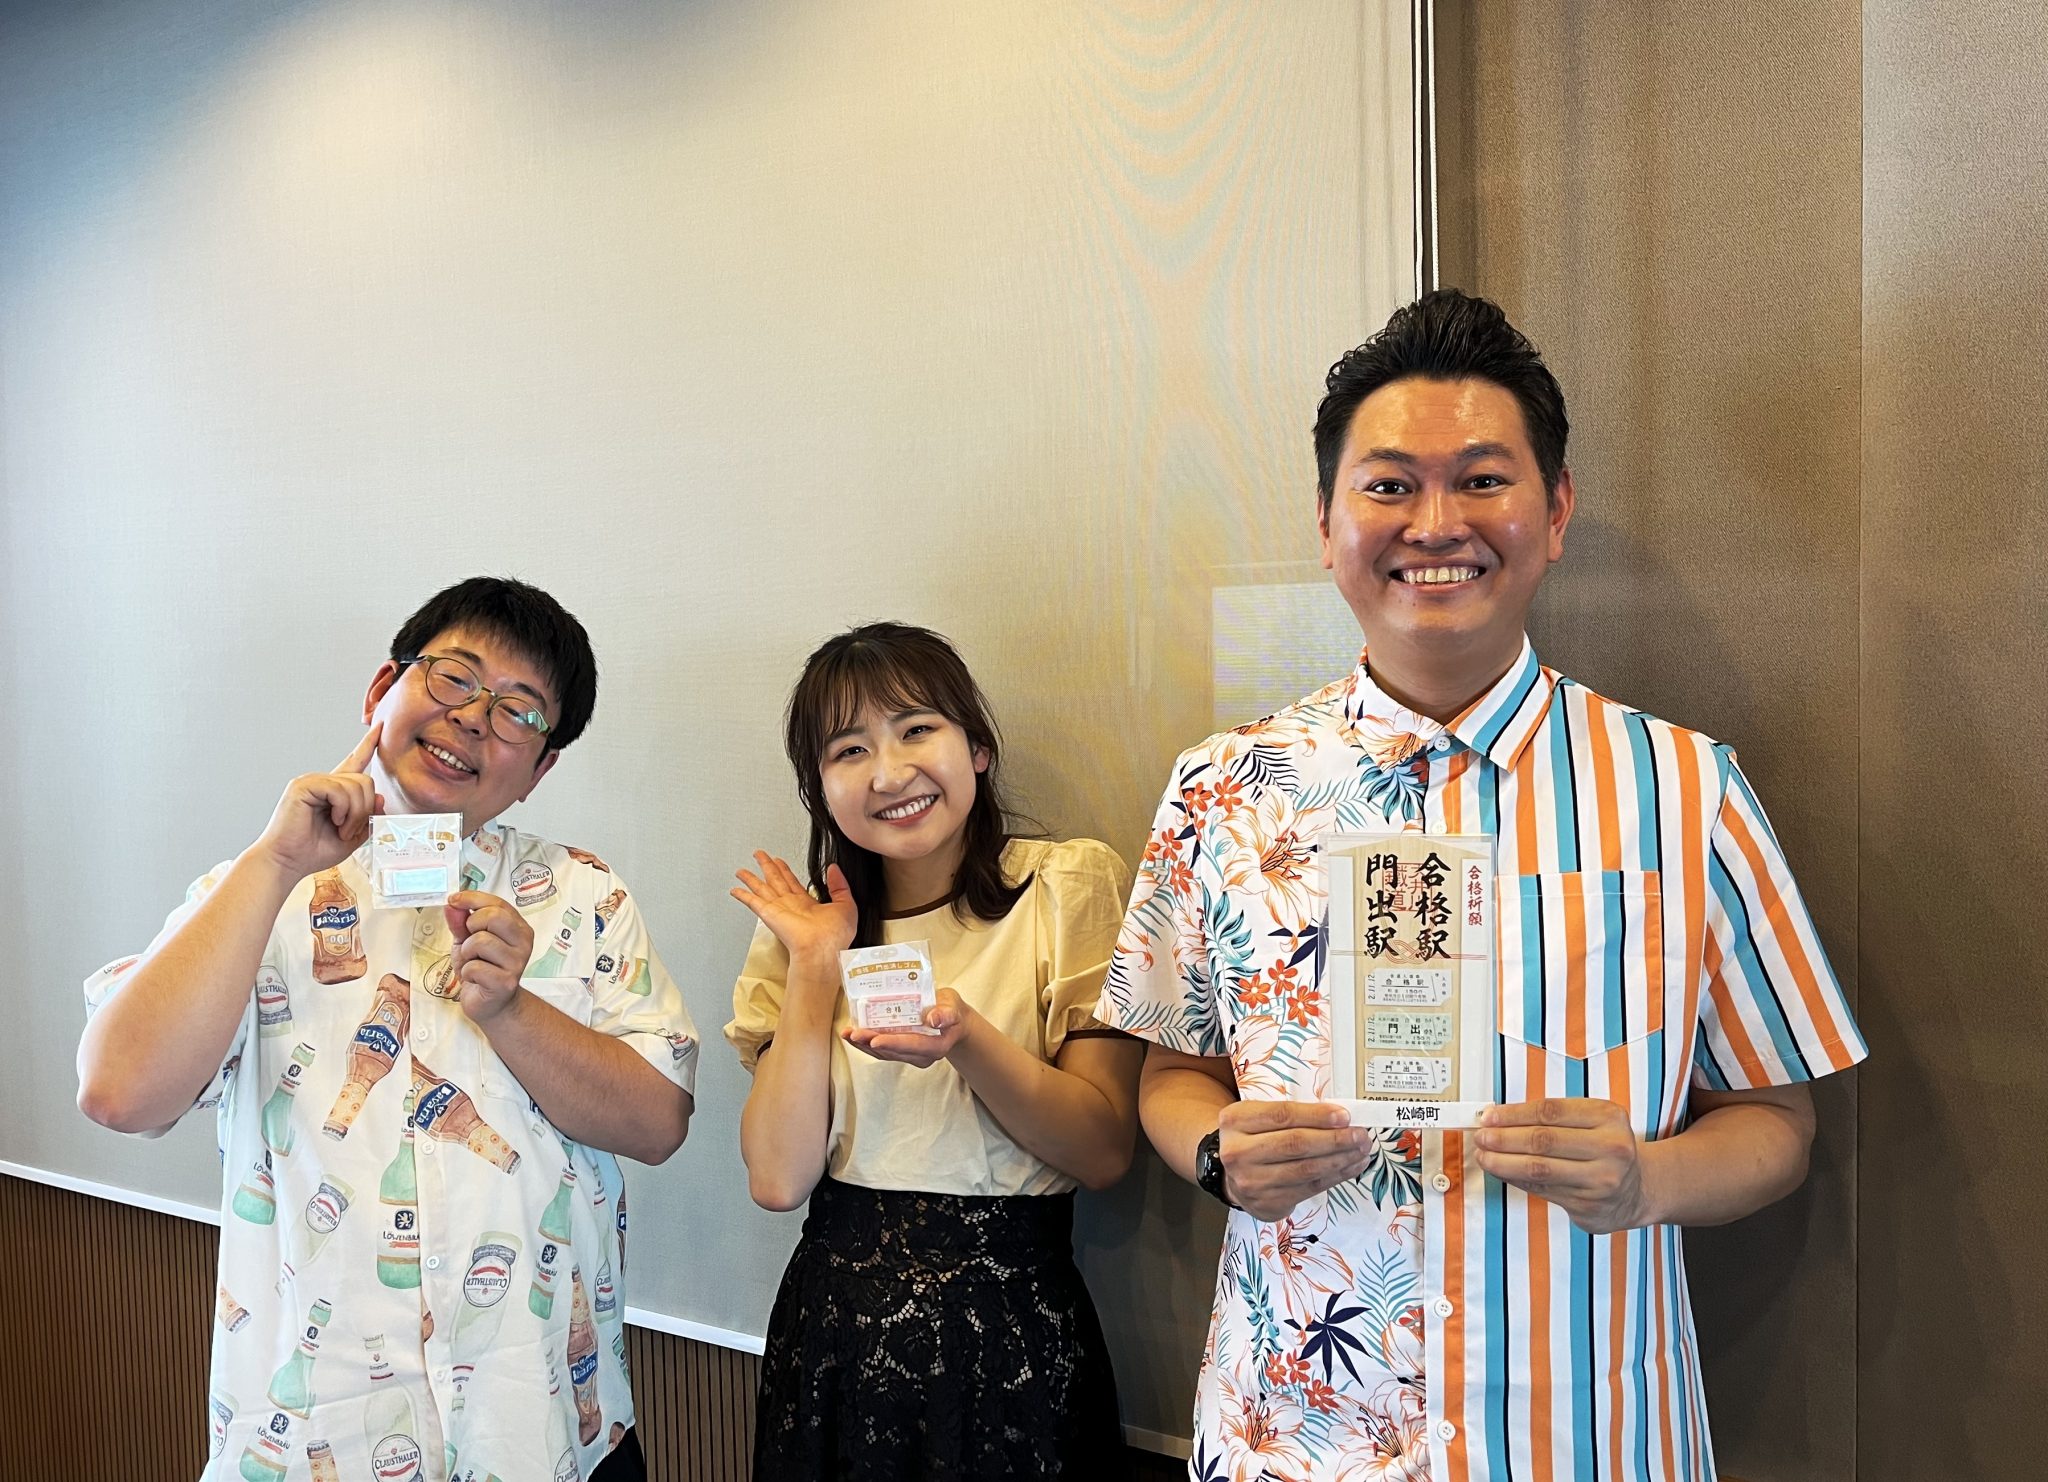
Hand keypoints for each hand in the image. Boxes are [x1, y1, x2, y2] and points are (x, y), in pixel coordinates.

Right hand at [251, 725, 384, 882]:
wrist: (287, 862)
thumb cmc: (313, 851)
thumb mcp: (352, 836)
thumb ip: (368, 817)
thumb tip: (380, 797)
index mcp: (334, 791)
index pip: (354, 762)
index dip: (368, 745)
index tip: (380, 728)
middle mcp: (323, 781)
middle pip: (364, 780)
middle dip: (365, 808)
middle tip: (350, 830)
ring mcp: (312, 781)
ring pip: (356, 785)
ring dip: (355, 813)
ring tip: (341, 829)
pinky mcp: (304, 786)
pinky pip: (339, 789)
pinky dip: (343, 809)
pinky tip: (334, 821)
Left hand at [445, 891, 535, 1024]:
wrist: (490, 1003)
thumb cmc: (482, 969)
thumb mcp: (467, 940)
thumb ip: (460, 922)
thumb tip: (452, 905)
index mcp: (517, 927)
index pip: (497, 903)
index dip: (472, 898)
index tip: (454, 900)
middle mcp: (523, 942)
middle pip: (493, 916)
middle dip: (471, 926)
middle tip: (470, 941)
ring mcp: (517, 962)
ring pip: (481, 941)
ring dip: (467, 953)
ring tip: (472, 962)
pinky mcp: (506, 982)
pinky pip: (475, 967)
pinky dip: (467, 972)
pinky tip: (475, 978)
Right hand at [731, 853, 856, 964]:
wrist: (822, 950)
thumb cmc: (834, 936)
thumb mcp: (846, 904)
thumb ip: (839, 885)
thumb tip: (834, 869)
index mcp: (807, 905)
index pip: (793, 882)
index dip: (785, 870)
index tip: (779, 861)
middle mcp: (791, 906)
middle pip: (775, 880)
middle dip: (767, 866)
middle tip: (759, 856)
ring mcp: (778, 910)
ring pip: (761, 888)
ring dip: (751, 878)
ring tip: (742, 870)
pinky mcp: (769, 914)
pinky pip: (752, 902)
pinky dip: (742, 896)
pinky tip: (735, 890)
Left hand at [844, 987, 970, 1066]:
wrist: (952, 1021)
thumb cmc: (952, 1010)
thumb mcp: (953, 1006)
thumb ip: (946, 1013)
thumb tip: (933, 1019)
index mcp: (936, 1046)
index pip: (913, 1045)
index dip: (893, 1043)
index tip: (875, 1040)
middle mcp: (922, 1056)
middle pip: (893, 1051)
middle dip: (871, 1043)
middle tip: (853, 1034)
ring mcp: (911, 1057)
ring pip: (884, 1054)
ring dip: (864, 1045)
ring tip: (846, 1034)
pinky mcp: (901, 1053)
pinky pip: (882, 1051)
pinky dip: (866, 1044)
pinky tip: (852, 1036)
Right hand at [1216, 1099, 1371, 1222]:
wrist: (1231, 1175)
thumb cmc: (1254, 1139)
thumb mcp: (1259, 1118)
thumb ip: (1292, 1115)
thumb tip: (1340, 1118)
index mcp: (1235, 1120)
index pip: (1282, 1115)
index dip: (1317, 1116)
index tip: (1344, 1116)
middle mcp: (1238, 1152)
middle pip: (1296, 1144)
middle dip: (1335, 1139)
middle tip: (1361, 1135)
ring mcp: (1251, 1181)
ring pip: (1306, 1169)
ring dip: (1340, 1159)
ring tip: (1361, 1151)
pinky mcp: (1267, 1202)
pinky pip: (1310, 1188)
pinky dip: (1335, 1177)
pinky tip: (1350, 1167)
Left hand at [1474, 1097, 1651, 1233]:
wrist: (1638, 1190)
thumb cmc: (1606, 1148)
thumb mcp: (1593, 1120)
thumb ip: (1552, 1117)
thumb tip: (1499, 1118)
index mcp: (1609, 1117)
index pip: (1550, 1111)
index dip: (1514, 1114)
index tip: (1489, 1116)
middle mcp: (1611, 1149)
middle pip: (1543, 1140)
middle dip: (1504, 1138)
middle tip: (1481, 1137)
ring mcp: (1602, 1180)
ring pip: (1539, 1169)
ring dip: (1503, 1162)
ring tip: (1484, 1156)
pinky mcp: (1589, 1206)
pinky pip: (1542, 1190)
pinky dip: (1516, 1179)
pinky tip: (1502, 1172)